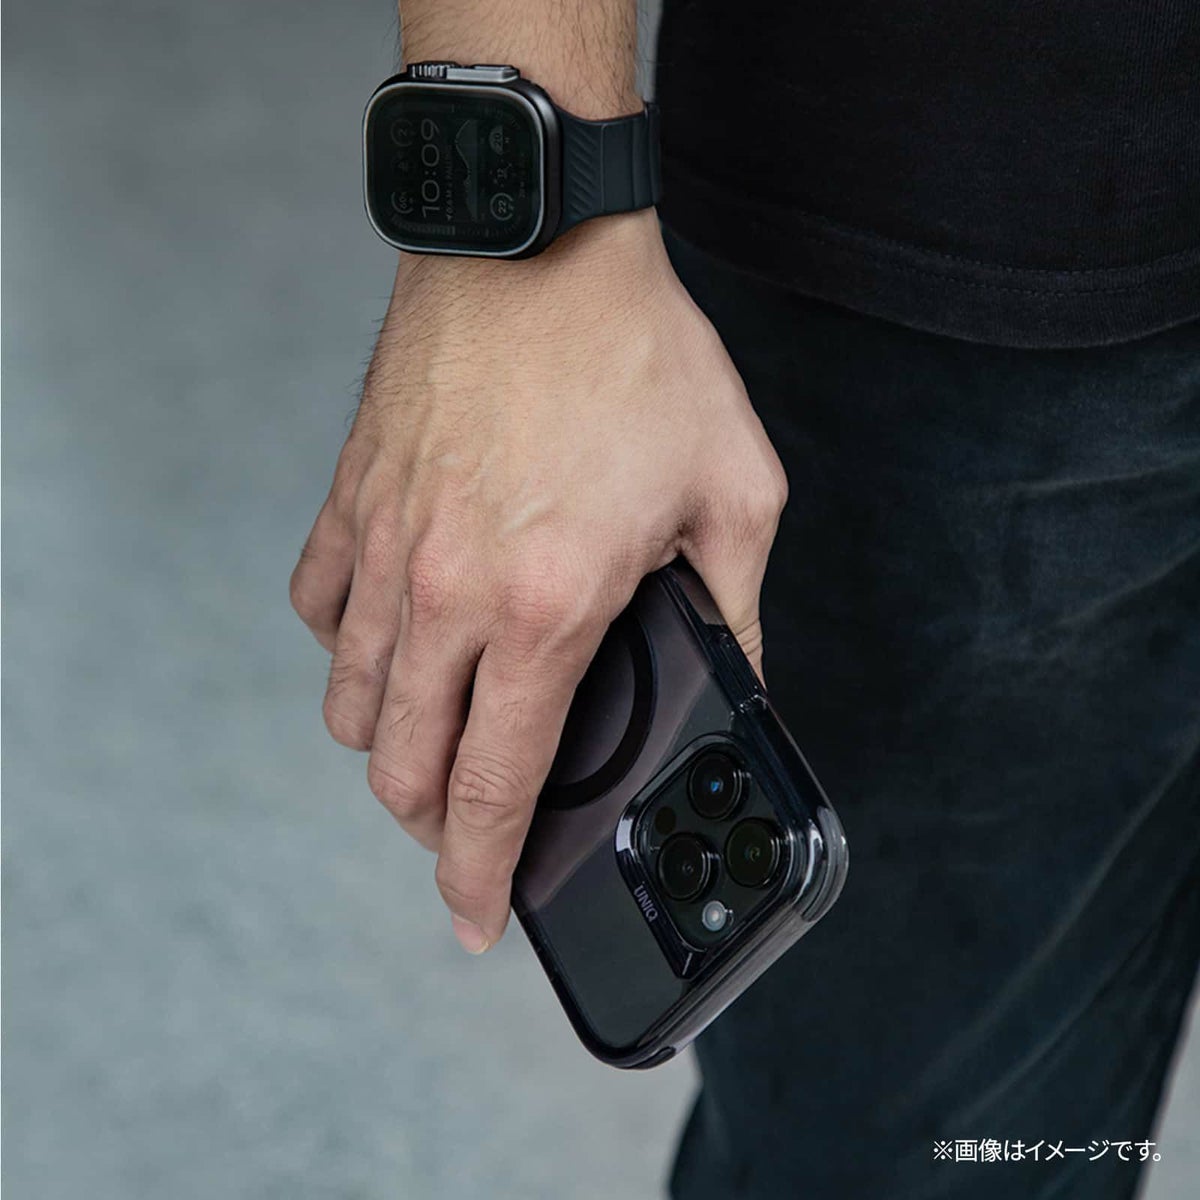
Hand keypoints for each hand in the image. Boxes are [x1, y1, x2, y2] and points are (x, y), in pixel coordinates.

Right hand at [289, 210, 787, 952]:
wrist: (539, 243)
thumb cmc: (635, 356)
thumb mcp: (734, 493)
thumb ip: (735, 610)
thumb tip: (737, 676)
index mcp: (547, 607)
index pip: (492, 787)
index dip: (480, 875)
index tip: (474, 920)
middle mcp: (448, 593)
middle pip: (402, 768)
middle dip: (436, 825)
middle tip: (473, 826)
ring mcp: (386, 547)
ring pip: (353, 705)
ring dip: (392, 748)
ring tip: (439, 740)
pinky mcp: (351, 499)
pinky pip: (321, 612)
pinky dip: (350, 653)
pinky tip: (393, 642)